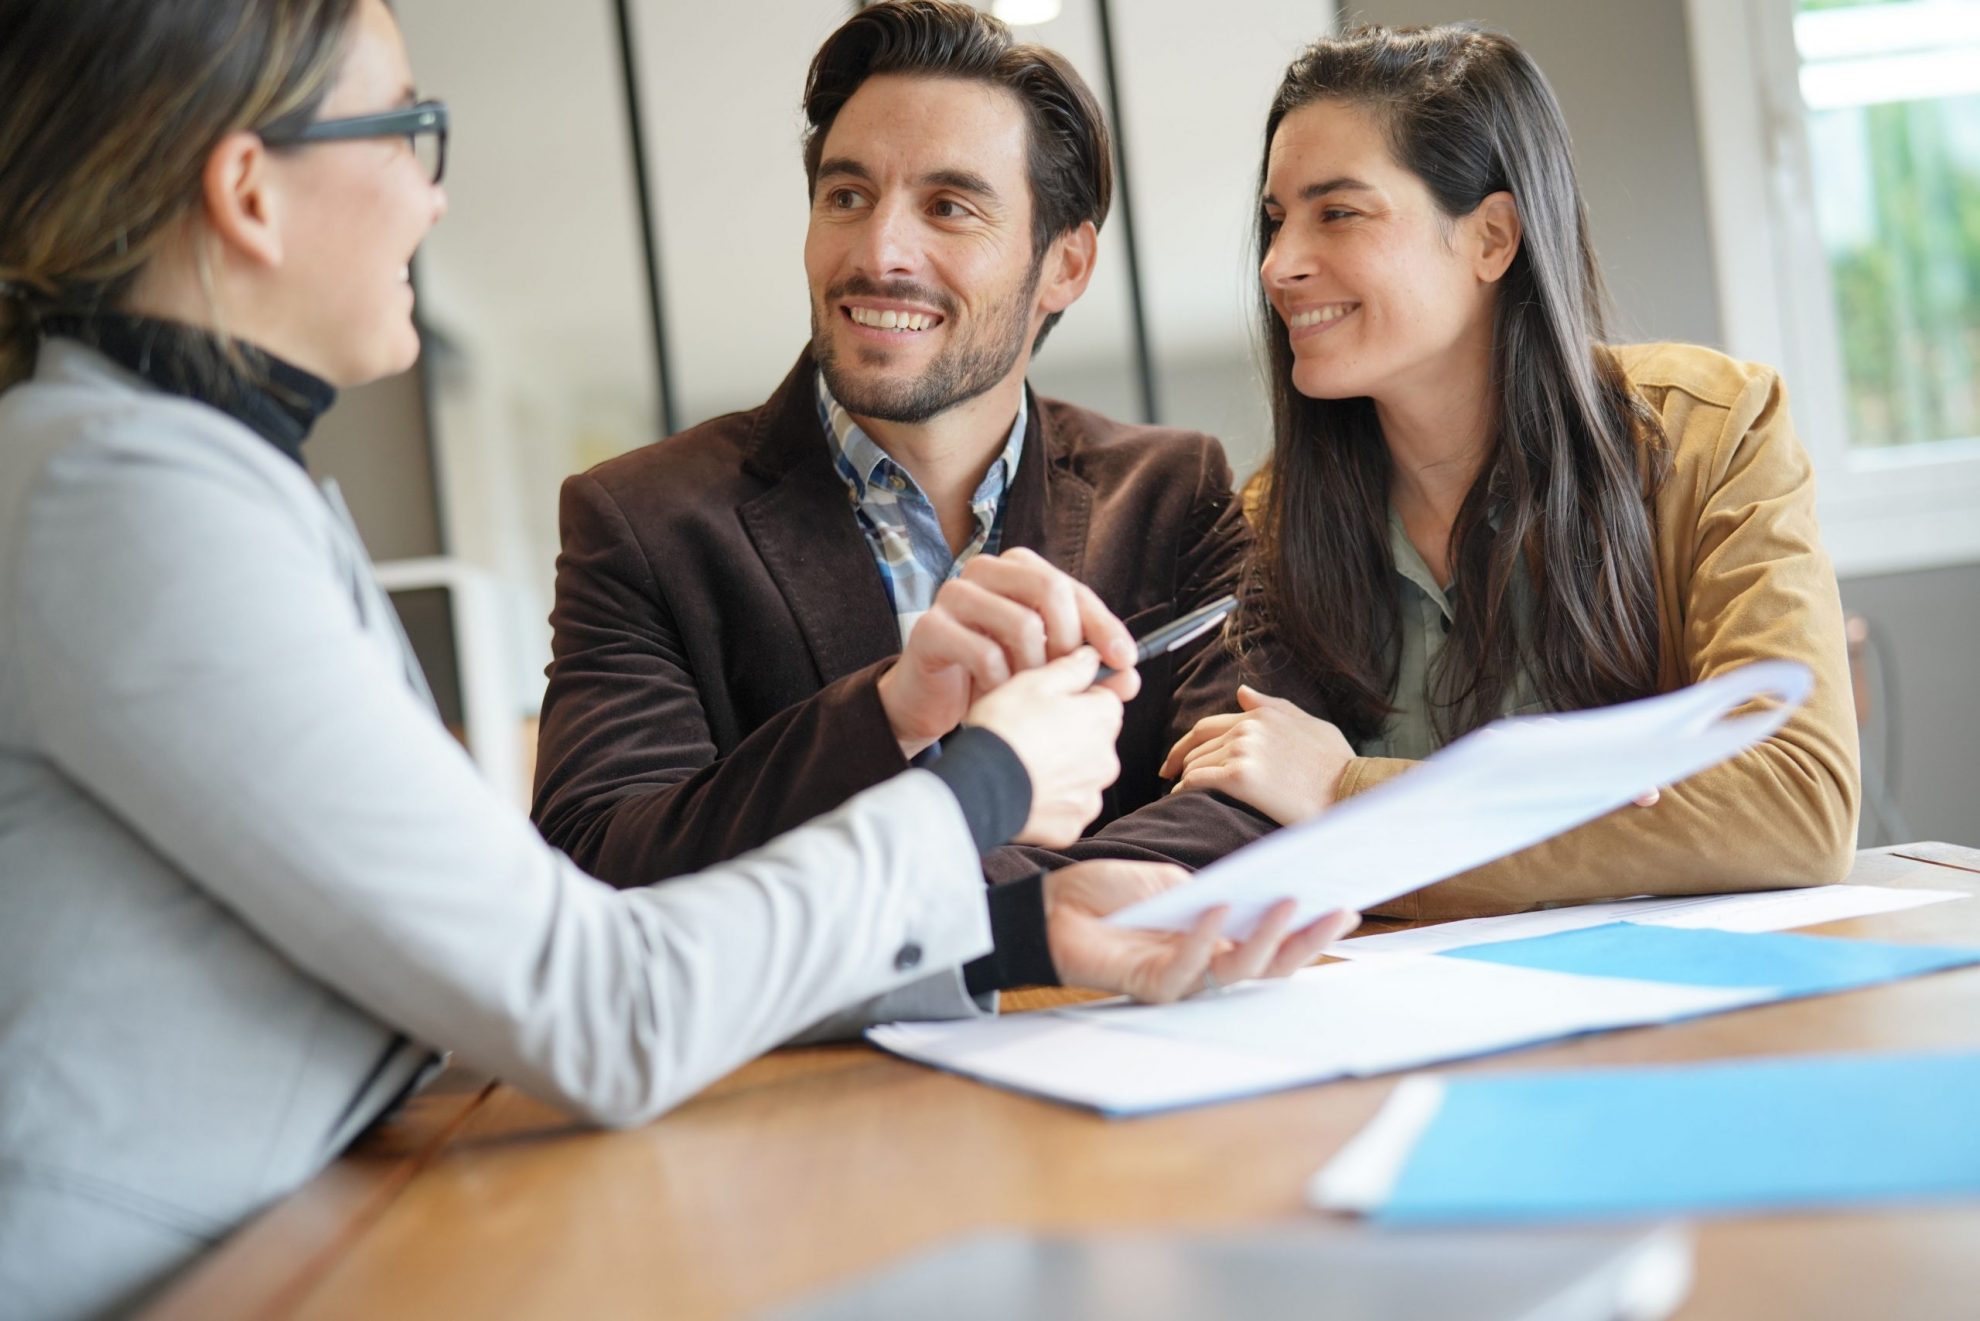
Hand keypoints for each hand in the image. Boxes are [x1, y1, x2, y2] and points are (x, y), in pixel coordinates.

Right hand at [876, 548, 1137, 756]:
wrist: (928, 702)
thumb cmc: (989, 677)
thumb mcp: (1044, 670)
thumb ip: (1086, 670)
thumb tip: (1130, 677)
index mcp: (1016, 569)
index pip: (1072, 588)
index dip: (1103, 624)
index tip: (1125, 660)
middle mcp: (985, 571)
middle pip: (1049, 589)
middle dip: (1071, 641)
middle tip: (1072, 680)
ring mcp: (954, 595)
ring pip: (1021, 623)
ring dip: (1035, 670)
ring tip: (1028, 695)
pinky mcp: (930, 628)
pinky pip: (985, 653)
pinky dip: (1002, 684)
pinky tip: (997, 698)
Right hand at [964, 648, 1124, 845]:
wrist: (980, 786)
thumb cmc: (1005, 728)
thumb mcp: (1034, 682)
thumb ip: (1071, 668)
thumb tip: (1091, 656)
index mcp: (1103, 719)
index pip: (1105, 700)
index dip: (1077, 698)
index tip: (1052, 702)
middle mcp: (1107, 760)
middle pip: (1095, 740)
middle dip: (1071, 735)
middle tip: (1031, 732)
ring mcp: (1090, 797)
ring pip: (1081, 775)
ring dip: (1062, 769)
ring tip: (1024, 763)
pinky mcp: (1071, 826)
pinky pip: (1065, 808)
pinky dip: (1050, 801)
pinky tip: (1025, 789)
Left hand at [1043, 860, 1360, 1002]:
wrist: (1051, 906)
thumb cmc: (1108, 894)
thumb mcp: (1171, 881)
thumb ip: (1213, 891)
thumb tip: (1259, 887)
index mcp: (1214, 940)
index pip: (1272, 941)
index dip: (1308, 928)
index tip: (1346, 904)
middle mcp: (1204, 965)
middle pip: (1267, 965)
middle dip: (1306, 940)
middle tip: (1339, 912)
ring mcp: (1180, 978)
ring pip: (1235, 972)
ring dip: (1265, 937)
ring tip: (1287, 903)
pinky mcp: (1148, 985)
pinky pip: (1185, 971)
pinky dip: (1203, 939)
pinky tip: (1218, 909)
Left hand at [1160, 685, 1353, 824]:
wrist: (1350, 791)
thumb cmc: (1336, 764)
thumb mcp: (1310, 724)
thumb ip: (1274, 707)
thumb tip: (1242, 693)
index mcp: (1261, 715)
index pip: (1207, 726)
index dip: (1186, 744)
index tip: (1174, 761)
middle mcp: (1248, 728)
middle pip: (1197, 746)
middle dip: (1183, 764)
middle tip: (1170, 779)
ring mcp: (1242, 750)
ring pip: (1195, 764)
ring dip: (1184, 780)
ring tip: (1181, 795)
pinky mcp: (1239, 777)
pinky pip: (1197, 781)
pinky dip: (1184, 790)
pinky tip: (1182, 799)